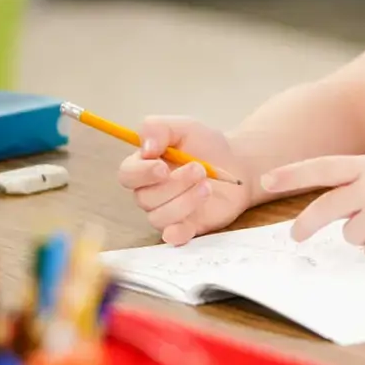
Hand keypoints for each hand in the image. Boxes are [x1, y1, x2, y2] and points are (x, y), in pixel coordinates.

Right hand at [116, 116, 252, 244]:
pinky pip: (172, 237)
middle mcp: (150, 192)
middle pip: (144, 198)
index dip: (142, 173)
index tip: (163, 167)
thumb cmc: (206, 146)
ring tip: (208, 185)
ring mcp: (167, 211)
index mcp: (145, 166)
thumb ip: (159, 129)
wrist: (237, 165)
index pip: (128, 174)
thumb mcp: (185, 127)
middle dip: (174, 184)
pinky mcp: (184, 227)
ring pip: (159, 216)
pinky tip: (191, 223)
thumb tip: (146, 148)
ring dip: (185, 200)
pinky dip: (178, 233)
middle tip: (200, 169)